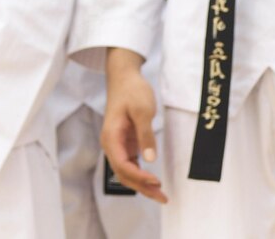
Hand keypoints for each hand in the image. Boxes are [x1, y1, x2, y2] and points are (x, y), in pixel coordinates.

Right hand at [101, 52, 165, 202]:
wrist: (124, 77)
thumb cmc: (132, 91)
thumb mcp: (142, 110)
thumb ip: (145, 135)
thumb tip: (150, 159)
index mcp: (111, 137)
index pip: (122, 165)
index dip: (138, 177)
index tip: (156, 181)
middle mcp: (111, 144)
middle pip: (123, 173)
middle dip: (142, 187)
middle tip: (163, 197)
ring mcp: (118, 144)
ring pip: (127, 172)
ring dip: (142, 184)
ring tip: (160, 195)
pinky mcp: (125, 143)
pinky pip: (131, 164)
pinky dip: (141, 175)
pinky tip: (152, 182)